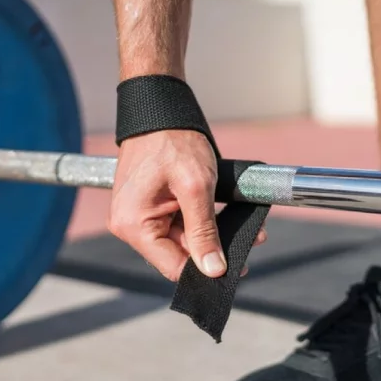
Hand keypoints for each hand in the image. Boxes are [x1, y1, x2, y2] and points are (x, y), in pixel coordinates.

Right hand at [107, 130, 265, 281]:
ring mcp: (138, 215)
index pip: (173, 267)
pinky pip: (178, 224)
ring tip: (246, 228)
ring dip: (212, 235)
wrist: (160, 110)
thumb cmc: (172, 141)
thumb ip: (204, 232)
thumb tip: (213, 270)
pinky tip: (225, 216)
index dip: (206, 270)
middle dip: (214, 249)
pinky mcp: (149, 206)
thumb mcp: (196, 187)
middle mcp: (129, 225)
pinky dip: (202, 222)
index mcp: (133, 225)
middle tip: (251, 241)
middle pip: (178, 254)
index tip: (237, 267)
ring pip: (182, 240)